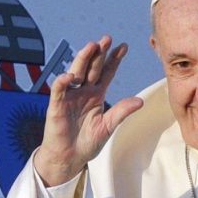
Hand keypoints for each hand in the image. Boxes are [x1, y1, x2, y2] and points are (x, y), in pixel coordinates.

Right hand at [34, 35, 143, 185]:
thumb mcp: (108, 127)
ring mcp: (70, 97)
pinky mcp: (57, 105)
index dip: (114, 60)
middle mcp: (83, 92)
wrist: (69, 158)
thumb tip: (139, 101)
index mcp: (96, 95)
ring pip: (76, 73)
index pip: (106, 73)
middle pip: (92, 68)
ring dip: (83, 59)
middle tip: (107, 39)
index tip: (123, 46)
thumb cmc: (87, 143)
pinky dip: (63, 82)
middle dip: (99, 53)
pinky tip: (70, 75)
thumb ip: (121, 112)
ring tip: (91, 46)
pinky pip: (59, 90)